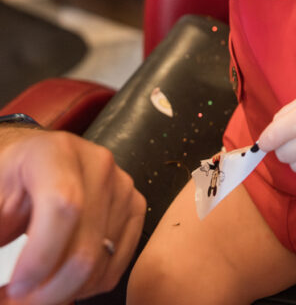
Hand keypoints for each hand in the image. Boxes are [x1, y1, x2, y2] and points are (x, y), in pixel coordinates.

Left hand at [0, 129, 144, 303]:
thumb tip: (2, 290)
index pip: (62, 205)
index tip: (16, 288)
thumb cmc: (11, 182)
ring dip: (63, 292)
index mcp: (55, 152)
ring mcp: (121, 185)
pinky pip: (115, 267)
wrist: (36, 163)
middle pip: (84, 247)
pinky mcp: (135, 206)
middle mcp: (97, 164)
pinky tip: (61, 276)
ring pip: (99, 264)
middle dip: (47, 291)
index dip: (40, 257)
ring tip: (34, 288)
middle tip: (17, 301)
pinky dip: (85, 287)